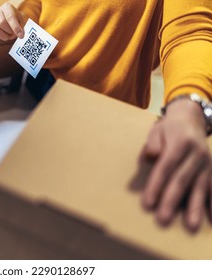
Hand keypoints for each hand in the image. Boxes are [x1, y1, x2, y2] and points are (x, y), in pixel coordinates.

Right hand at [0, 2, 26, 42]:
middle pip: (1, 23)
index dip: (15, 28)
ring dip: (3, 36)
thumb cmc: (17, 19)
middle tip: (13, 34)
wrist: (12, 18)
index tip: (20, 35)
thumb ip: (20, 27)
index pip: (10, 17)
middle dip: (9, 31)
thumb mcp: (22, 20)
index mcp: (7, 7)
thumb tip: (19, 35)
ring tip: (8, 35)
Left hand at [140, 98, 211, 231]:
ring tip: (191, 226)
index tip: (147, 204)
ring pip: (200, 187)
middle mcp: (197, 153)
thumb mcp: (157, 130)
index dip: (156, 186)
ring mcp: (208, 163)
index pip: (166, 167)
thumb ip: (153, 144)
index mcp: (180, 143)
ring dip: (196, 208)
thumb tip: (151, 157)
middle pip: (182, 180)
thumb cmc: (168, 129)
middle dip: (172, 201)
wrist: (191, 119)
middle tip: (162, 219)